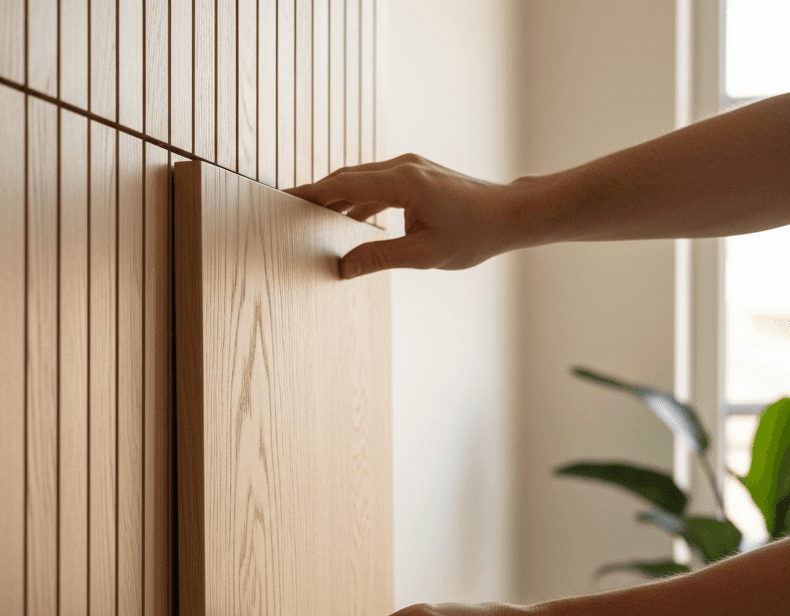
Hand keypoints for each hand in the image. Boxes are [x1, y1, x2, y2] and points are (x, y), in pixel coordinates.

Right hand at [284, 154, 522, 278]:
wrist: (508, 215)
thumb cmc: (473, 235)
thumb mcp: (423, 255)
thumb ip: (378, 258)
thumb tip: (342, 268)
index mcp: (403, 182)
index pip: (345, 185)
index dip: (313, 193)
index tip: (286, 199)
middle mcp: (404, 167)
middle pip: (348, 178)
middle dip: (319, 194)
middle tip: (290, 210)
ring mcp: (411, 168)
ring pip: (362, 181)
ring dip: (338, 198)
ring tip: (312, 218)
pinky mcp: (417, 175)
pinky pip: (377, 185)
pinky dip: (358, 200)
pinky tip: (347, 219)